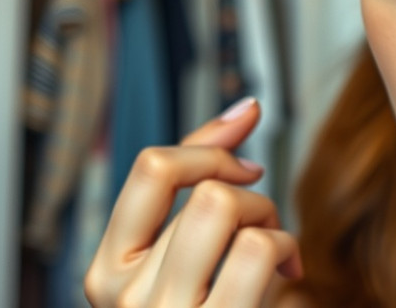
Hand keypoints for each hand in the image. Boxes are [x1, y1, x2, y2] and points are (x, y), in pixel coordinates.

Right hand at [84, 98, 302, 306]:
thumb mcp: (185, 252)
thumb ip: (199, 180)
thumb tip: (246, 107)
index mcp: (106, 271)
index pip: (151, 168)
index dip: (211, 152)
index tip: (246, 166)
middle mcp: (126, 297)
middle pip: (205, 191)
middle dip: (252, 197)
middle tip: (265, 226)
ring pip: (226, 206)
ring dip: (269, 218)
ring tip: (276, 248)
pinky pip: (259, 246)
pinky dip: (288, 246)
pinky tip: (288, 269)